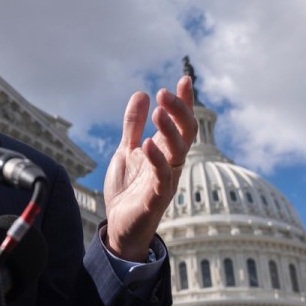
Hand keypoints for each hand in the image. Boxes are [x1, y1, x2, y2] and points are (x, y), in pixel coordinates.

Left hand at [103, 75, 196, 261]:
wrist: (119, 226)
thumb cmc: (128, 190)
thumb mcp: (126, 151)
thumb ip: (132, 126)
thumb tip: (141, 94)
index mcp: (165, 152)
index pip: (181, 123)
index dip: (184, 102)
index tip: (185, 79)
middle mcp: (171, 164)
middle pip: (186, 133)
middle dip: (179, 111)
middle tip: (166, 92)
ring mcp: (165, 180)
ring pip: (178, 152)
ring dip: (170, 131)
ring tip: (158, 112)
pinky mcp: (155, 198)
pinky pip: (162, 177)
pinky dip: (157, 160)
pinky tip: (147, 144)